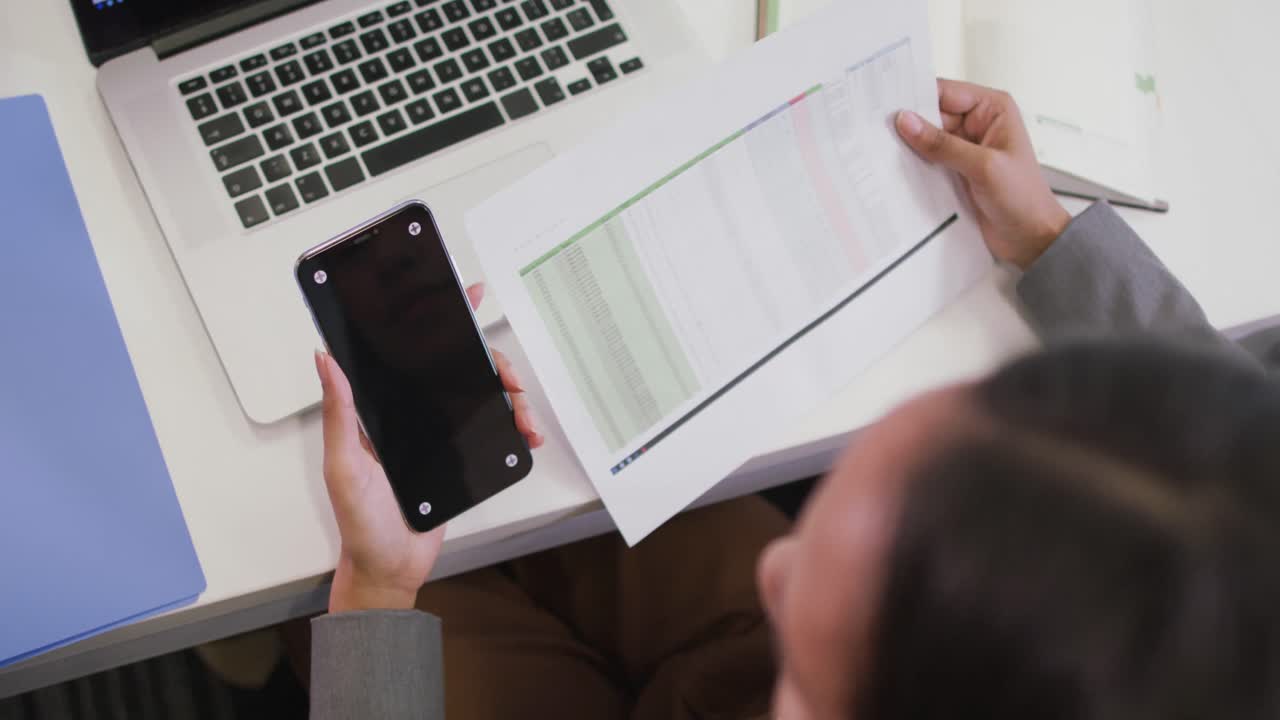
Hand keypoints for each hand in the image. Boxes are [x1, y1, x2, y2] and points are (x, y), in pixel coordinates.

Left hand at [316, 283, 543, 612]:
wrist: (391, 568)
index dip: (437, 321)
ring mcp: (440, 434)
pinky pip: (495, 430)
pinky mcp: (462, 456)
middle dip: (491, 363)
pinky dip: (516, 426)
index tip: (462, 295)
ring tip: (522, 410)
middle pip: (459, 369)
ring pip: (484, 397)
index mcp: (382, 409)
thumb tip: (325, 360)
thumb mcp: (343, 467)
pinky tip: (526, 432)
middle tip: (506, 375)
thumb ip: (339, 414)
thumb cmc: (359, 523)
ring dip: (510, 395)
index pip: (408, 353)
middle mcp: (413, 414)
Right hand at [896, 79, 1071, 268]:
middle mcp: (976, 124)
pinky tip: (894, 169)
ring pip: (925, 139)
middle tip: (876, 129)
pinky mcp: (954, 170)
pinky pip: (927, 161)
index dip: (916, 96)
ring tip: (880, 150)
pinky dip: (912, 165)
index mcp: (992, 109)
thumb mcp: (983, 167)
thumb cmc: (1023, 198)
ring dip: (908, 147)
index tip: (886, 104)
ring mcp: (964, 148)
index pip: (945, 92)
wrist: (1030, 238)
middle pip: (931, 114)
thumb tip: (908, 121)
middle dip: (908, 124)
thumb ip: (943, 144)